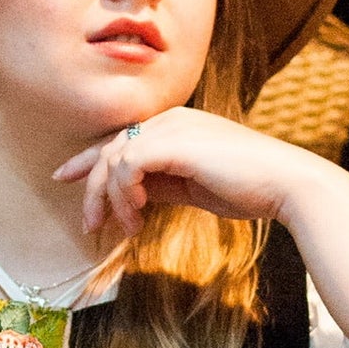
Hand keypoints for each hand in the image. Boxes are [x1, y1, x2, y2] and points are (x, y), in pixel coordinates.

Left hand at [52, 108, 305, 235]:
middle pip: (109, 150)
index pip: (119, 141)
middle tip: (89, 225)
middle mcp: (170, 120)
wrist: (284, 184)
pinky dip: (126, 195)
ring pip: (113, 159)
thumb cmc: (248, 189)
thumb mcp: (194, 188)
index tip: (64, 179)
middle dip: (91, 189)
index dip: (88, 161)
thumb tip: (132, 198)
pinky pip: (127, 167)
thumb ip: (162, 185)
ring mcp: (172, 128)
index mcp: (175, 126)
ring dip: (112, 199)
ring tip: (125, 227)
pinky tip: (139, 216)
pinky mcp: (175, 142)